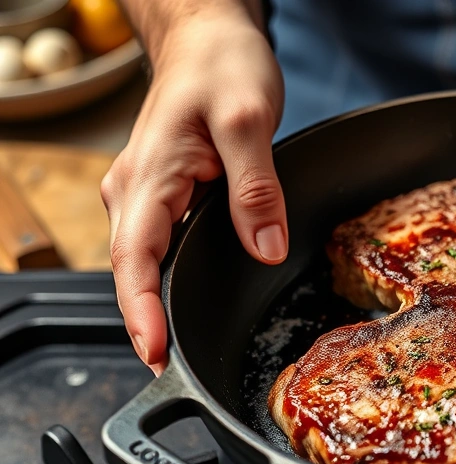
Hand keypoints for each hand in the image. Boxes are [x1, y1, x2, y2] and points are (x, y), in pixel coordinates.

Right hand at [101, 14, 285, 372]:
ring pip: (146, 263)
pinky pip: (163, 247)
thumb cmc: (222, 66)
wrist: (209, 39)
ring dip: (158, 307)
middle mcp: (138, 191)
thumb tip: (265, 248)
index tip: (154, 353)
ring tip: (184, 355)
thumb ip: (256, 188)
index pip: (135, 258)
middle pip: (134, 272)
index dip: (142, 311)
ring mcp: (148, 195)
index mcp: (151, 175)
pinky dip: (171, 280)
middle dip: (149, 325)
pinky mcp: (166, 195)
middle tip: (176, 376)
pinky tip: (190, 304)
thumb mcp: (248, 119)